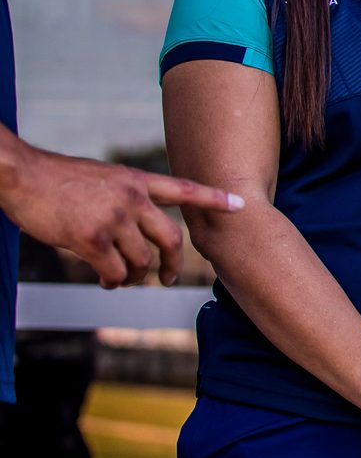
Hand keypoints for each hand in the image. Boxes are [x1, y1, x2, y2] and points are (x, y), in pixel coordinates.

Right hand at [0, 142, 243, 286]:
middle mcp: (132, 198)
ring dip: (134, 277)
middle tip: (167, 278)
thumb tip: (138, 222)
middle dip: (173, 262)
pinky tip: (106, 281)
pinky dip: (113, 281)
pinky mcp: (91, 239)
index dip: (215, 198)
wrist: (23, 175)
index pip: (185, 189)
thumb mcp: (104, 176)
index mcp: (137, 180)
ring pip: (141, 260)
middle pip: (171, 238)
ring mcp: (113, 218)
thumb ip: (127, 194)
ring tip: (121, 280)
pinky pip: (115, 271)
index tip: (241, 206)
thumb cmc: (57, 178)